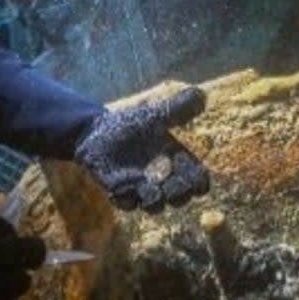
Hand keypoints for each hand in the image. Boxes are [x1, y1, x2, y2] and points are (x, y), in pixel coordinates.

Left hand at [73, 86, 209, 212]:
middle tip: (171, 186)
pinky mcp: (121, 194)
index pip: (198, 180)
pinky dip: (125, 199)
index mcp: (177, 162)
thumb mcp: (154, 115)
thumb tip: (201, 93)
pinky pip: (126, 204)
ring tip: (147, 188)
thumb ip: (177, 109)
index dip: (199, 183)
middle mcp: (163, 180)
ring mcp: (142, 189)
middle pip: (180, 197)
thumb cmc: (130, 124)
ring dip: (153, 200)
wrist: (97, 132)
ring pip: (155, 206)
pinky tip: (119, 189)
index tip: (196, 180)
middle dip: (178, 194)